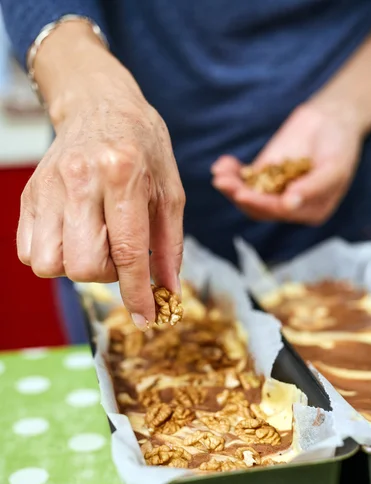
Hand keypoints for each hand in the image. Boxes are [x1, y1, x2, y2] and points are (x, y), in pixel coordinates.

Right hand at [17, 23, 184, 328]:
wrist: (98, 105)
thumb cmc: (142, 147)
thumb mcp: (170, 190)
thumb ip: (170, 245)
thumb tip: (168, 293)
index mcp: (123, 173)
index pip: (127, 250)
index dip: (137, 293)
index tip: (145, 318)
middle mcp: (80, 180)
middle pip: (82, 265)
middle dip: (106, 275)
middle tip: (119, 254)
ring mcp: (48, 188)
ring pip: (50, 265)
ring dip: (76, 267)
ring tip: (94, 244)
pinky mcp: (29, 195)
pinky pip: (30, 252)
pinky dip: (54, 257)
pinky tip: (74, 237)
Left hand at [211, 101, 362, 224]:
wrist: (333, 119)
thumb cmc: (340, 146)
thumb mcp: (335, 167)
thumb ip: (313, 187)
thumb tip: (289, 204)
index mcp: (310, 212)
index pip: (281, 213)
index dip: (261, 204)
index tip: (242, 194)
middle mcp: (289, 206)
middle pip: (259, 208)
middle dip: (239, 196)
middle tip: (223, 184)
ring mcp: (274, 190)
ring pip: (248, 194)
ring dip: (231, 185)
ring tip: (219, 174)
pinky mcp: (263, 174)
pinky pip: (244, 178)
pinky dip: (231, 172)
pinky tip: (221, 164)